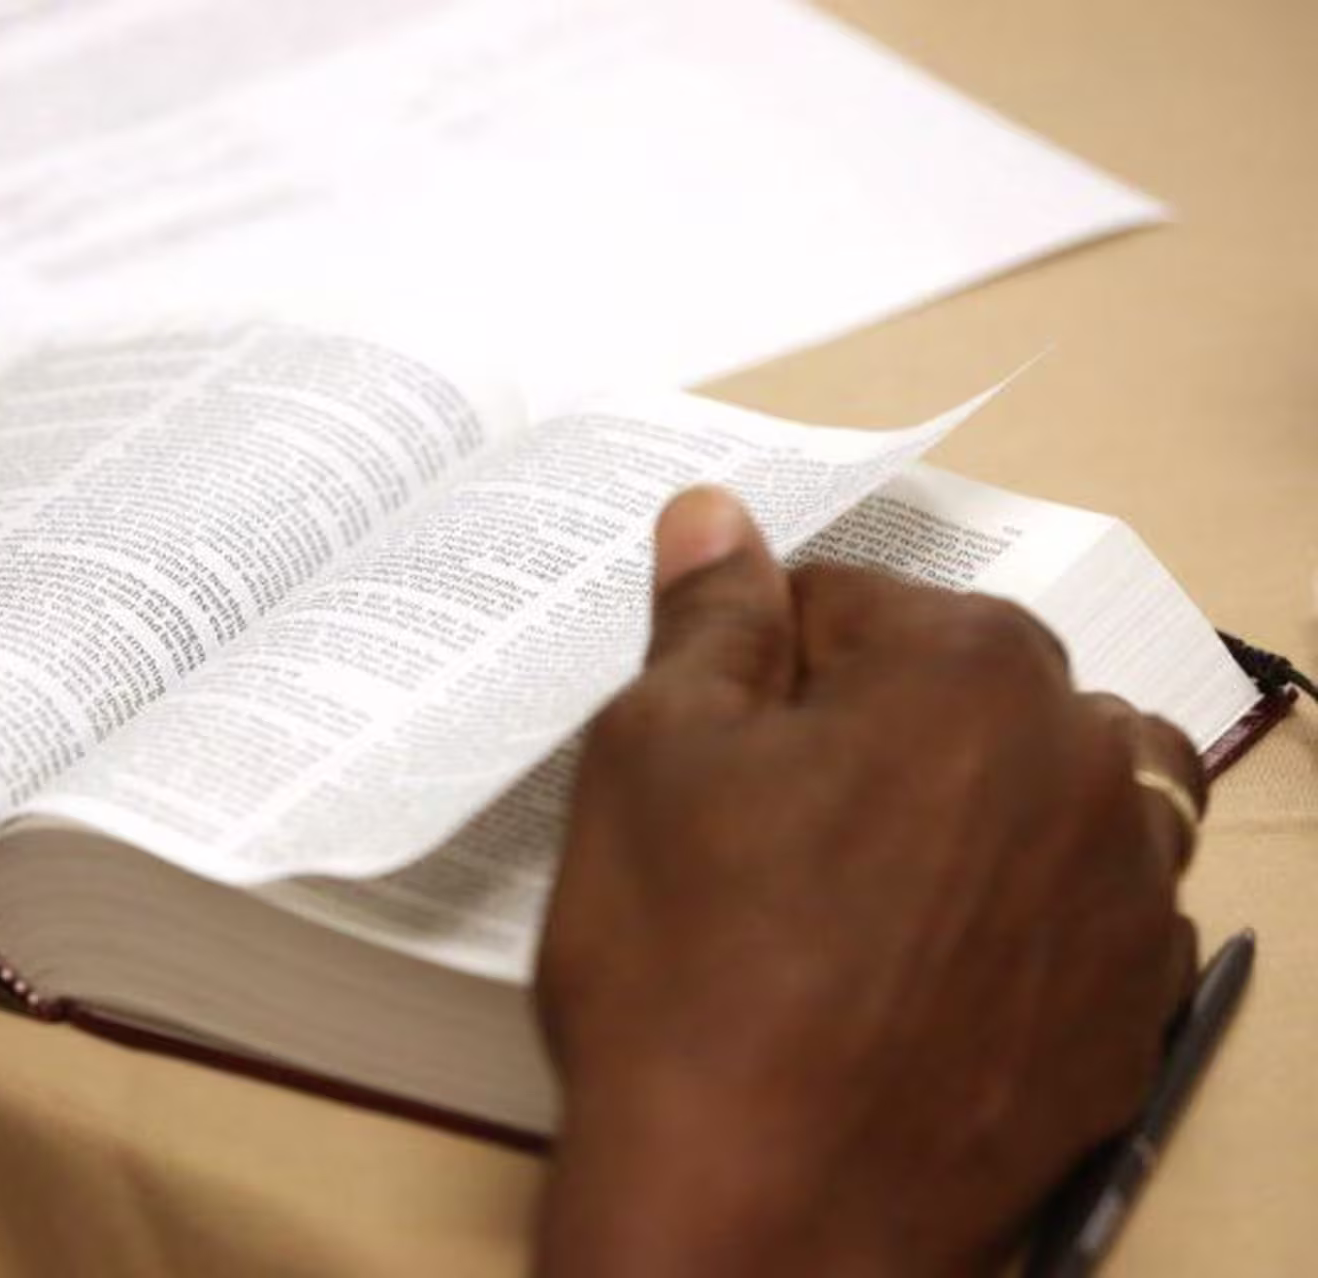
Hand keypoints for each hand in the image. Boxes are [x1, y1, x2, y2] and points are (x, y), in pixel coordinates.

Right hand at [533, 488, 1204, 1277]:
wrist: (756, 1220)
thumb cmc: (687, 975)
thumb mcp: (648, 759)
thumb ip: (706, 621)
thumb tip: (717, 517)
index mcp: (965, 669)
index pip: (849, 601)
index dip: (761, 666)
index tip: (718, 743)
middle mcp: (1081, 762)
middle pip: (965, 689)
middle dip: (876, 726)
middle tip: (773, 831)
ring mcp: (1127, 899)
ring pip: (1052, 790)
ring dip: (977, 803)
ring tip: (868, 889)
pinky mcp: (1132, 1015)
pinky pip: (1089, 915)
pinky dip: (1021, 915)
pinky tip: (924, 978)